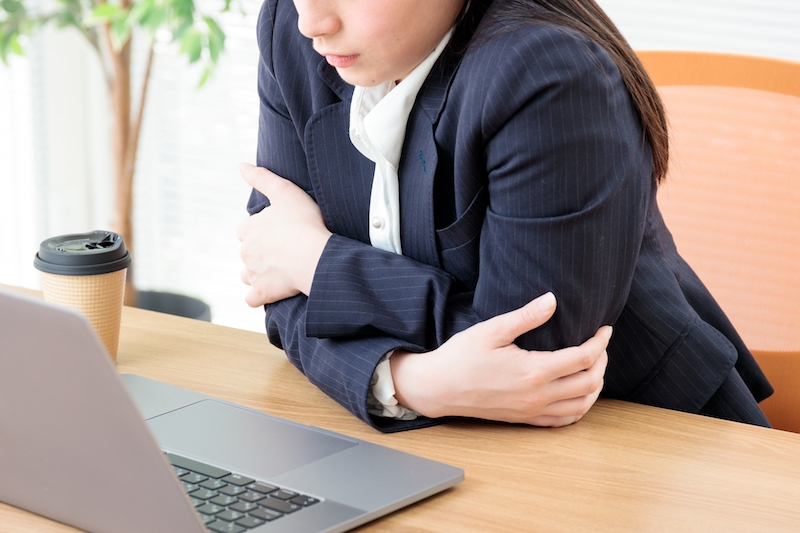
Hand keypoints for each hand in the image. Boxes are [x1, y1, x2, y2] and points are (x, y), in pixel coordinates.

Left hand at [237, 163, 331, 306]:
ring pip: (247, 274)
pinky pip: (252, 298)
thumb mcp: (285, 192)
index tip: (278, 231)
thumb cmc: (305, 222)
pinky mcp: (263, 293)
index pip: (245, 229)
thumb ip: (262, 178)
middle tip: (284, 249)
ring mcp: (253, 274)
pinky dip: (259, 296)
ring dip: (257, 273)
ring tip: (279, 269)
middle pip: (246, 252)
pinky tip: (270, 291)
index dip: (260, 229)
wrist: (316, 256)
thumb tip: (240, 166)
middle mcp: (246, 251)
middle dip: (260, 251)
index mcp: (249, 229)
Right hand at [390, 292, 610, 425]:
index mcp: (533, 371)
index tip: (604, 329)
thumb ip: (526, 316)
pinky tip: (578, 394)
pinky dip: (580, 408)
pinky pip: (563, 421)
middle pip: (589, 383)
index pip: (582, 358)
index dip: (600, 342)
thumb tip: (552, 300)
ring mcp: (531, 411)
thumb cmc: (461, 356)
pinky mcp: (524, 419)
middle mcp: (537, 396)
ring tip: (594, 366)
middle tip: (600, 345)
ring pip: (582, 406)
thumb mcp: (492, 330)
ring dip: (595, 386)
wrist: (438, 388)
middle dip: (602, 362)